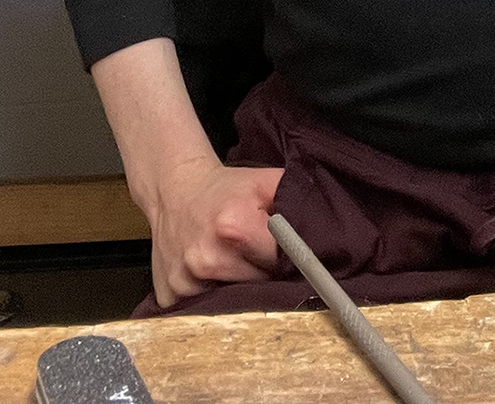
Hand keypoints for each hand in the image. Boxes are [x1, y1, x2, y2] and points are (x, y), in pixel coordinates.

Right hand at [146, 155, 284, 306]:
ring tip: (237, 266)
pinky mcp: (170, 298)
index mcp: (234, 227)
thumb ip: (296, 201)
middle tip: (259, 258)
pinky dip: (213, 300)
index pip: (280, 264)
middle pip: (259, 289)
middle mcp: (208, 258)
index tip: (286, 258)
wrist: (174, 190)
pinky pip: (203, 312)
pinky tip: (213, 278)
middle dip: (266, 278)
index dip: (287, 260)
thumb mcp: (265, 182)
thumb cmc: (225, 190)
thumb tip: (324, 233)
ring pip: (234, 305)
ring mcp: (186, 282)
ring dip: (241, 292)